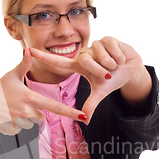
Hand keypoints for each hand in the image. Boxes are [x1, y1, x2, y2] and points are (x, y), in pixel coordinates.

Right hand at [0, 48, 87, 134]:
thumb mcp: (11, 76)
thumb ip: (23, 65)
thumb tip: (29, 50)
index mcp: (30, 97)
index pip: (55, 107)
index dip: (71, 112)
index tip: (83, 117)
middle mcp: (27, 112)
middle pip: (41, 117)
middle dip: (35, 112)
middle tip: (20, 104)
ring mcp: (20, 123)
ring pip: (30, 124)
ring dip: (24, 119)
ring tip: (11, 110)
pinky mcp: (13, 131)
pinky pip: (20, 130)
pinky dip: (15, 125)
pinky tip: (6, 117)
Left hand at [30, 37, 150, 122]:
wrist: (131, 69)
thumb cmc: (113, 79)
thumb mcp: (101, 92)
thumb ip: (91, 104)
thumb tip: (86, 120)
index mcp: (79, 66)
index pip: (58, 61)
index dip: (43, 57)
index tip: (27, 50)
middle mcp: (85, 54)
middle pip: (85, 61)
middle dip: (100, 71)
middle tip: (109, 74)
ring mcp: (96, 45)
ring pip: (99, 55)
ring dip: (110, 64)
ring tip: (115, 65)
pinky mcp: (108, 38)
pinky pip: (111, 48)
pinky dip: (118, 56)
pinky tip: (120, 57)